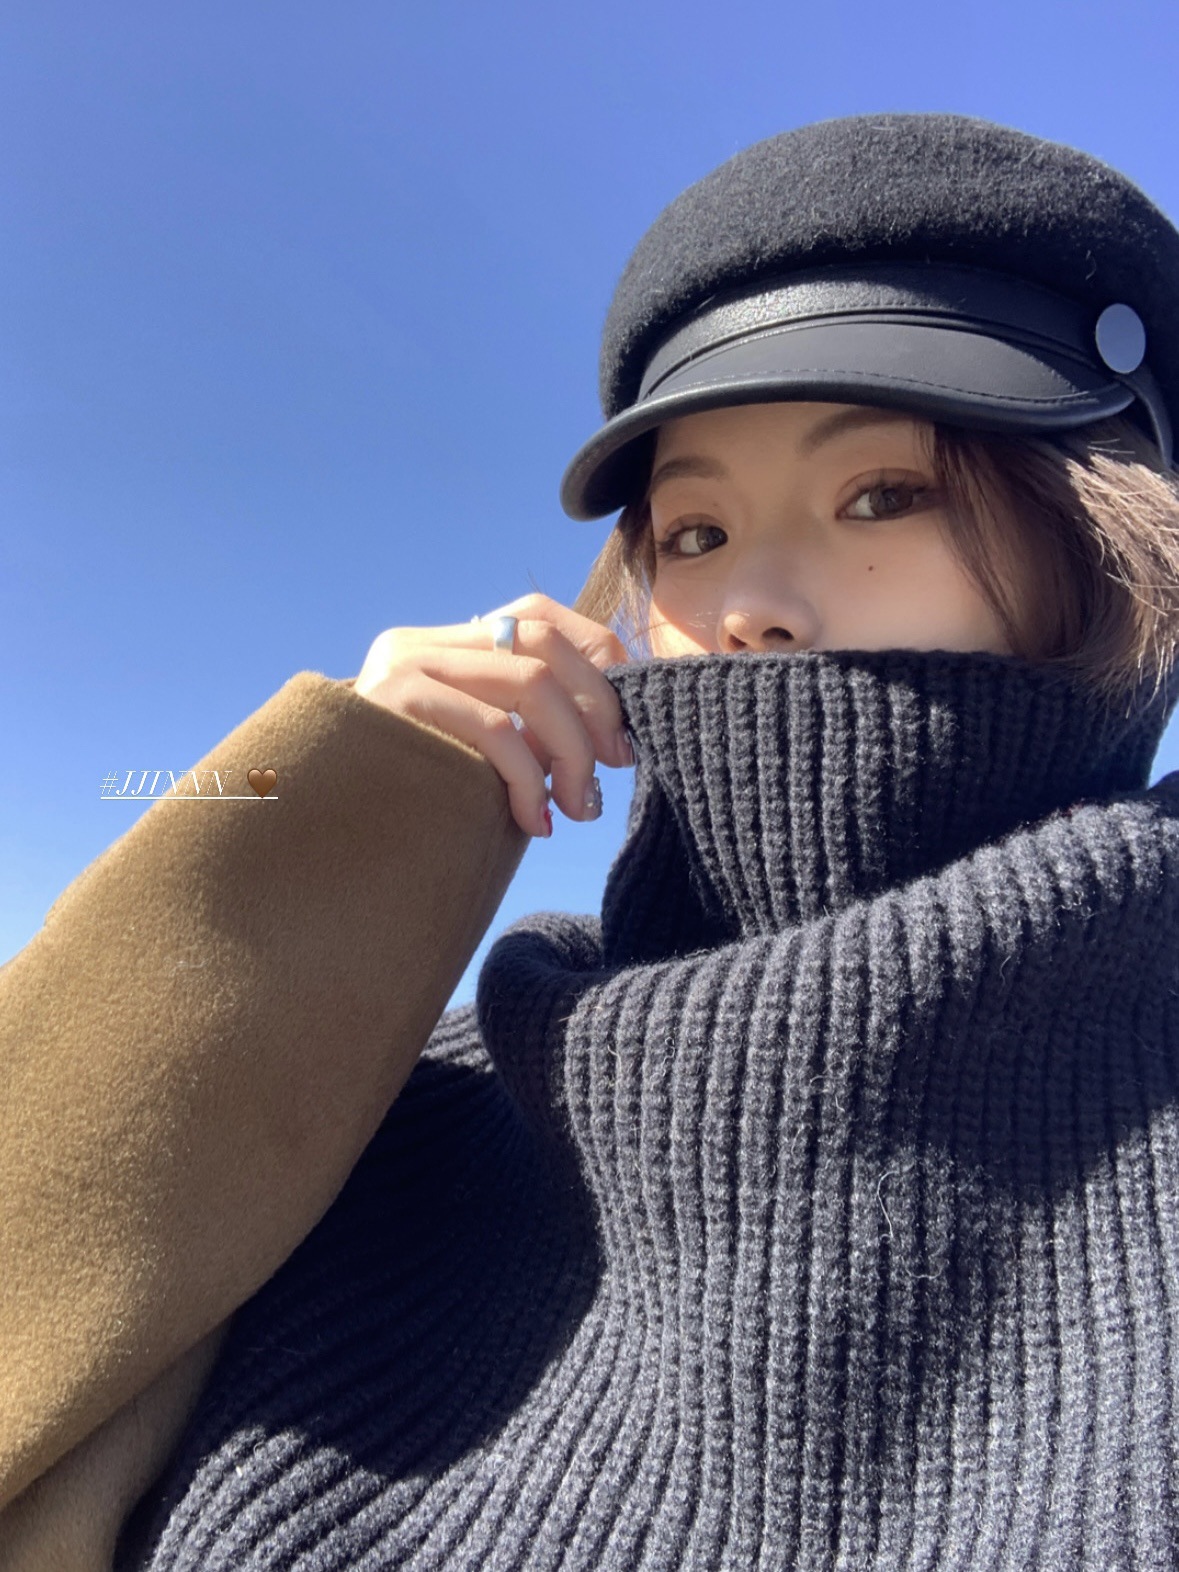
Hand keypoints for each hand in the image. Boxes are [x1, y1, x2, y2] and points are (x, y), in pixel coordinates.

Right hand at [353, 593, 632, 837]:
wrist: (319, 843)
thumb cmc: (409, 806)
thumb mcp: (478, 754)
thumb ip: (526, 727)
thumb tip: (613, 731)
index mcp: (443, 645)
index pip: (538, 616)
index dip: (597, 659)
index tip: (622, 730)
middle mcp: (421, 643)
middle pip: (544, 641)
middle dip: (597, 708)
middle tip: (613, 768)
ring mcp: (404, 667)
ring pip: (531, 681)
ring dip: (571, 750)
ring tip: (576, 807)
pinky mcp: (396, 704)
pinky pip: (494, 728)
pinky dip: (530, 778)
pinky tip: (534, 819)